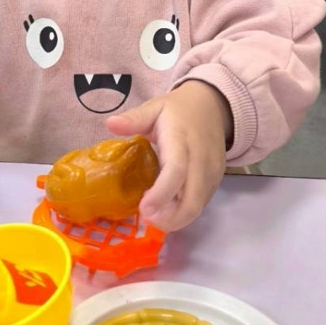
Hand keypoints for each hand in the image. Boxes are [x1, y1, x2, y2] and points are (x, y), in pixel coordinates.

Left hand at [107, 81, 228, 231]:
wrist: (211, 106)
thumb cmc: (177, 110)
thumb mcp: (154, 108)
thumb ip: (134, 118)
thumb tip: (109, 123)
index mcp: (181, 140)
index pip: (176, 171)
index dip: (161, 194)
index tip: (143, 209)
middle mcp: (200, 159)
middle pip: (192, 199)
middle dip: (170, 218)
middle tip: (146, 219)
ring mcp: (211, 171)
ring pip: (198, 206)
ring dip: (176, 218)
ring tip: (154, 215)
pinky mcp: (216, 179)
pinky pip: (202, 203)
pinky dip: (185, 212)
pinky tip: (168, 208)